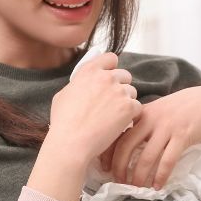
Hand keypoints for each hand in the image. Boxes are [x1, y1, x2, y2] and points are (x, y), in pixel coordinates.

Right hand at [46, 52, 140, 166]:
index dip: (112, 67)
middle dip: (120, 86)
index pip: (110, 58)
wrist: (72, 142)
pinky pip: (137, 107)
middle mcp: (106, 77)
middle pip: (125, 75)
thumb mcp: (63, 94)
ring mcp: (119, 91)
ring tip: (113, 117)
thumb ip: (79, 84)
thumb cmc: (63, 122)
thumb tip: (85, 82)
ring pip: (132, 92)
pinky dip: (131, 116)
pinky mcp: (129, 106)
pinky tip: (119, 124)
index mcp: (89, 71)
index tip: (110, 77)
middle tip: (112, 102)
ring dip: (126, 102)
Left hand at [103, 85, 200, 188]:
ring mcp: (167, 127)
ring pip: (146, 157)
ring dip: (139, 176)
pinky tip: (158, 185)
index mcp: (142, 113)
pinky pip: (167, 160)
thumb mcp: (159, 110)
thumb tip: (124, 146)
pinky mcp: (183, 136)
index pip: (118, 134)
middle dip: (119, 168)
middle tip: (118, 182)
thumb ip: (142, 123)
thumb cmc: (184, 109)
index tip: (104, 168)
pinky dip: (161, 176)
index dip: (108, 153)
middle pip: (126, 147)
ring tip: (137, 189)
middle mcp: (151, 119)